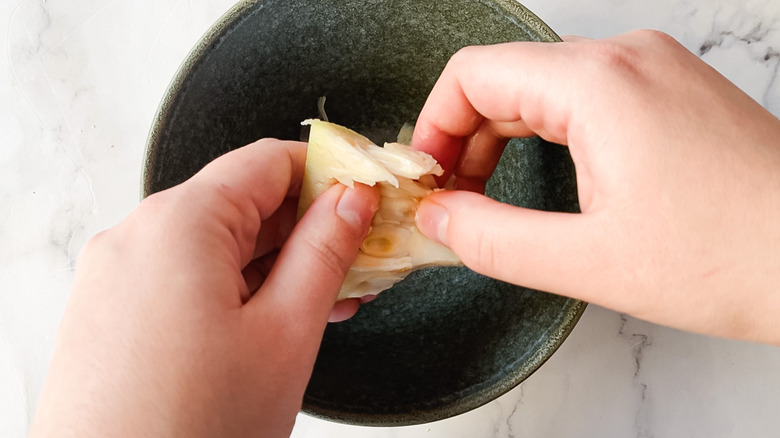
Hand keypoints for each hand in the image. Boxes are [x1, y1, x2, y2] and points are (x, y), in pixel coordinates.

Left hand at [29, 140, 378, 436]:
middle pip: (243, 202)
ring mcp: (119, 275)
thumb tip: (350, 202)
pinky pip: (187, 276)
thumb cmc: (187, 431)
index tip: (365, 193)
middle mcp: (137, 236)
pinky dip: (236, 288)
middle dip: (308, 227)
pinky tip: (275, 318)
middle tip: (359, 258)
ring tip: (328, 298)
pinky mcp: (114, 310)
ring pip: (218, 244)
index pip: (269, 160)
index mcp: (179, 223)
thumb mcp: (285, 332)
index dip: (328, 172)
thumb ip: (325, 251)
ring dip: (277, 263)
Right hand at [412, 30, 779, 344]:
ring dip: (503, 138)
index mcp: (598, 83)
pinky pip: (584, 97)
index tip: (426, 179)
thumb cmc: (732, 258)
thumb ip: (491, 239)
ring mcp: (654, 69)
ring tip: (488, 196)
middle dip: (465, 137)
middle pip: (506, 78)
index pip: (474, 74)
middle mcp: (626, 58)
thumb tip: (437, 217)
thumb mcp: (589, 261)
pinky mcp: (671, 91)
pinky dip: (546, 135)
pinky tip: (541, 179)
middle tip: (451, 198)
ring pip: (544, 87)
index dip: (433, 127)